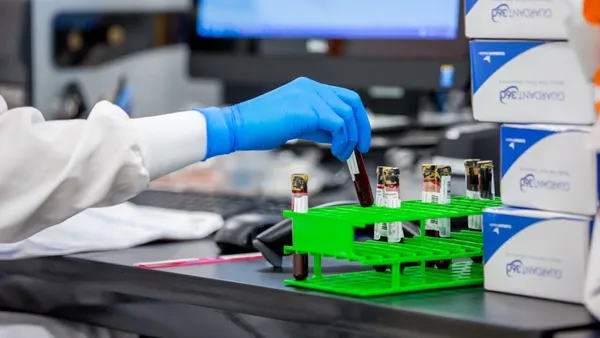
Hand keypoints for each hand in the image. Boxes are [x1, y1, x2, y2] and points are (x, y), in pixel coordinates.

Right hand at [198, 77, 370, 160]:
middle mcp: (311, 87)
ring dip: (350, 138)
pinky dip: (342, 140)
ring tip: (342, 153)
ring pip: (346, 114)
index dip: (357, 118)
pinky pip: (338, 123)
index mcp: (308, 88)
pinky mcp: (306, 109)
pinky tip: (335, 151)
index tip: (360, 138)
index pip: (345, 97)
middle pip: (351, 102)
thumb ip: (318, 126)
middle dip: (361, 127)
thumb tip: (339, 137)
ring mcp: (308, 95)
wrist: (238, 127)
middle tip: (360, 148)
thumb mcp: (296, 124)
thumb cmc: (261, 128)